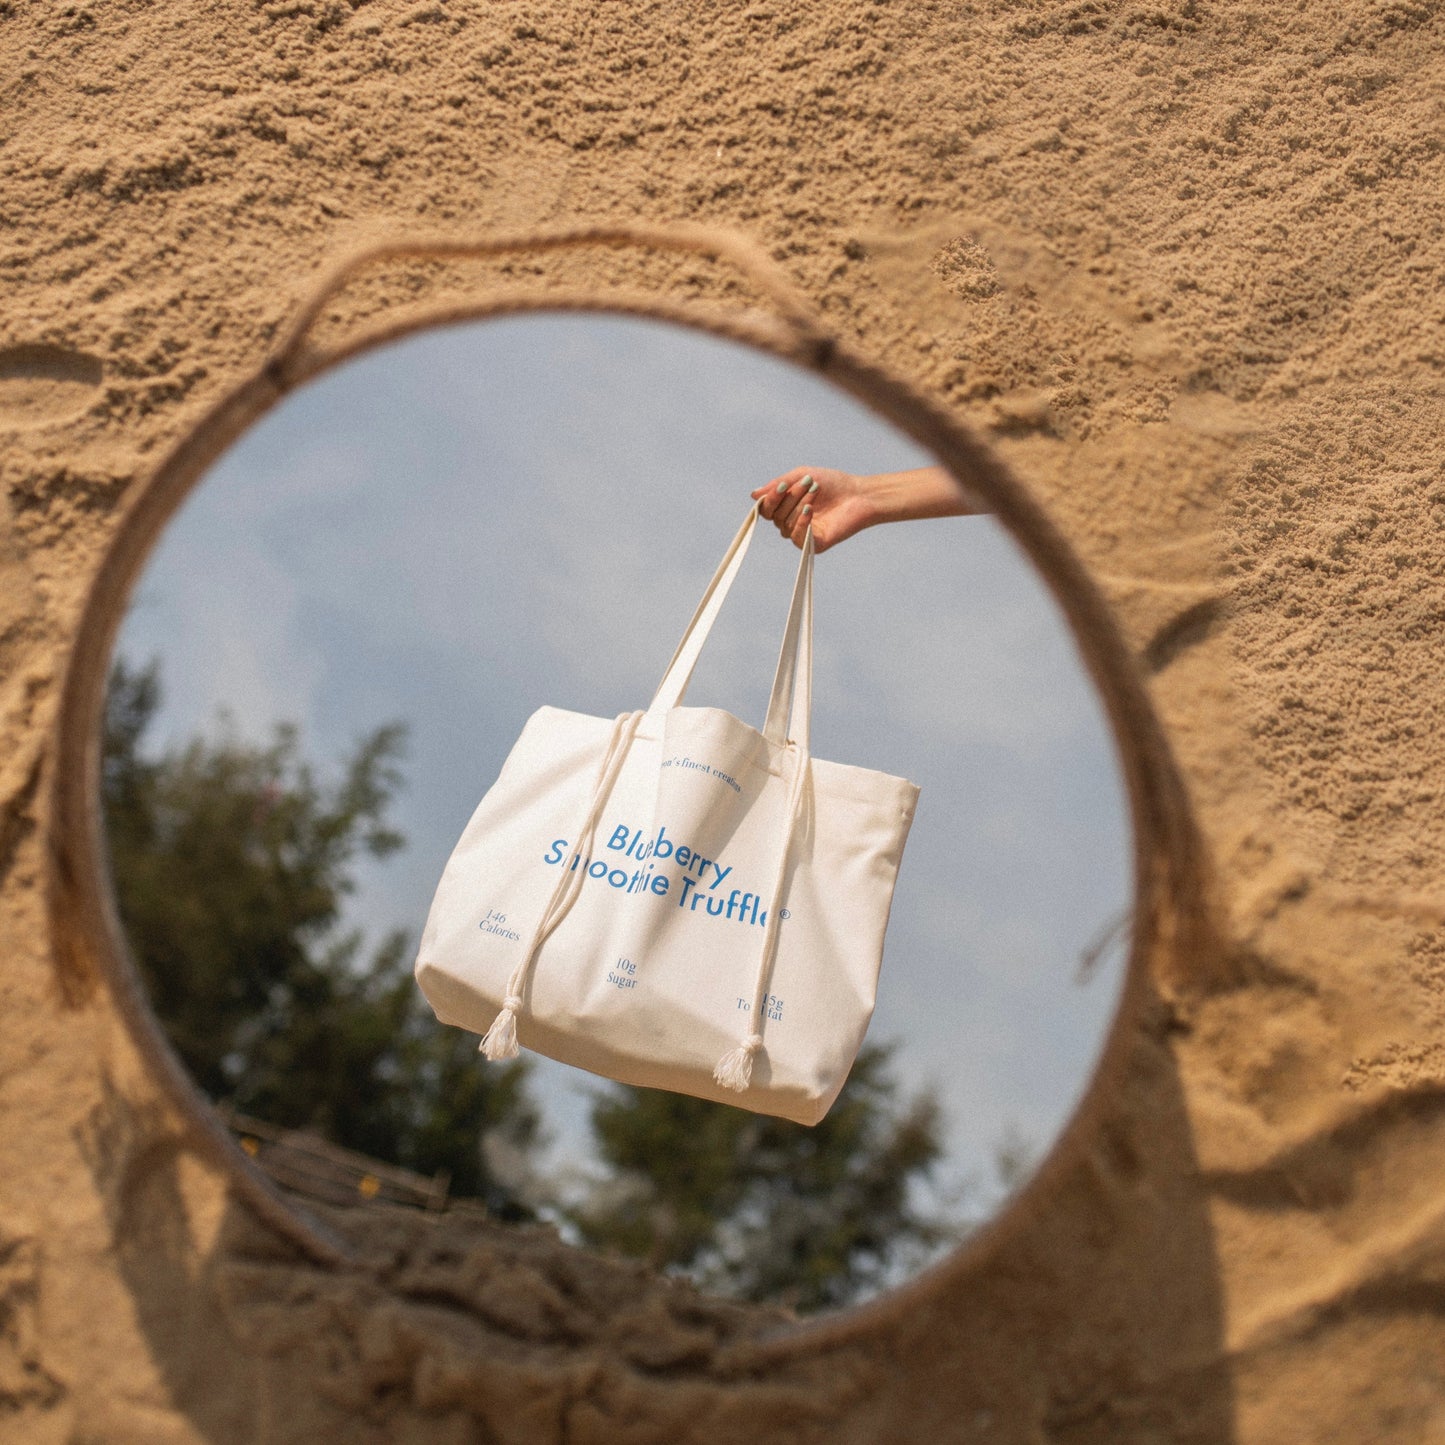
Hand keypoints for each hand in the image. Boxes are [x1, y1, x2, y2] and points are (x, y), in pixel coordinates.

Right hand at [749, 467, 877, 554]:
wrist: (860, 494)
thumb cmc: (833, 483)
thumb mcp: (801, 475)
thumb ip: (777, 485)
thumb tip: (753, 496)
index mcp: (786, 508)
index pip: (766, 510)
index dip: (771, 499)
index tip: (783, 485)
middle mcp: (791, 523)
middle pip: (775, 516)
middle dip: (790, 497)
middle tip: (809, 483)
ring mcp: (802, 535)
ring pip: (785, 525)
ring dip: (800, 505)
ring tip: (817, 491)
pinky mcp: (814, 545)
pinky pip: (797, 538)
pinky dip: (801, 523)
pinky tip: (810, 510)